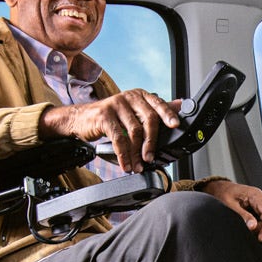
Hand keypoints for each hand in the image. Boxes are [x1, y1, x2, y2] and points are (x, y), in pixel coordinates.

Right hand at [41, 90, 180, 171]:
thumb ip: (155, 109)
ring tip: (138, 165)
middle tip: (150, 158)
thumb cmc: (110, 117)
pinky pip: (118, 138)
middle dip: (151, 142)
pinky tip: (125, 164)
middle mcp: (129, 97)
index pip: (158, 104)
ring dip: (137, 152)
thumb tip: (180, 105)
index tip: (175, 125)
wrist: (80, 118)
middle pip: (148, 119)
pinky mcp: (104, 116)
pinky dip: (123, 154)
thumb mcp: (133, 111)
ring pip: (134, 131)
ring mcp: (116, 105)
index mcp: (139, 95)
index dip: (168, 114)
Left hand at [202, 180, 261, 241]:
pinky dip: (261, 223)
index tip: (261, 237)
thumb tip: (253, 227)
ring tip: (250, 226)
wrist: (224, 188)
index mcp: (256, 195)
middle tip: (253, 233)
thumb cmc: (226, 194)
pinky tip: (252, 223)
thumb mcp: (232, 206)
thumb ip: (244, 216)